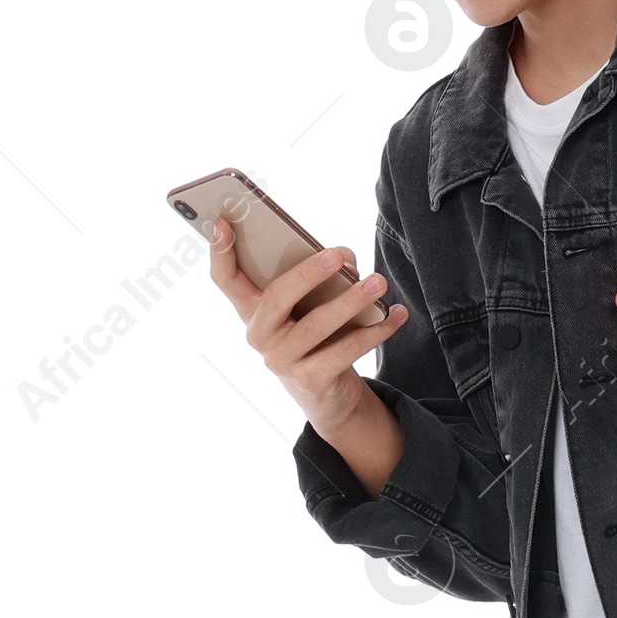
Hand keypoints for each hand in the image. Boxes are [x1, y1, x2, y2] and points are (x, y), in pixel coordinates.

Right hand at [208, 219, 407, 446]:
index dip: (220, 252)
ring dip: (352, 301)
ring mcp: (281, 361)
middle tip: (338, 255)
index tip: (223, 222)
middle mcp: (259, 335)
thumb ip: (322, 275)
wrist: (326, 395)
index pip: (225, 279)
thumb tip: (347, 262)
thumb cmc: (317, 335)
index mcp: (251, 310)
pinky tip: (396, 314)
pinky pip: (345, 350)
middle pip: (277, 297)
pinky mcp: (310, 380)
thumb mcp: (311, 304)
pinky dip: (376, 331)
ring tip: (379, 282)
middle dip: (308, 273)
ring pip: (317, 324)